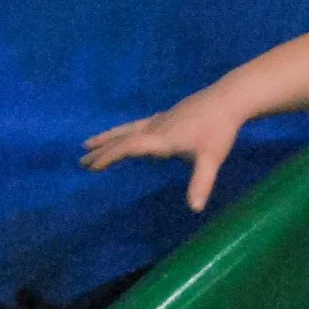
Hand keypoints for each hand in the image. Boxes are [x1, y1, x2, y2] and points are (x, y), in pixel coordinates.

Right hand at [79, 91, 245, 212]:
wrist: (228, 99)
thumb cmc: (219, 130)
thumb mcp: (211, 159)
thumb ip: (201, 183)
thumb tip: (195, 208)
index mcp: (161, 139)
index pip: (128, 147)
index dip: (109, 156)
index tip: (91, 167)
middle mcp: (155, 128)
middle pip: (121, 138)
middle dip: (101, 150)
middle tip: (81, 161)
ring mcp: (160, 120)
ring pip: (126, 129)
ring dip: (107, 137)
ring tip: (88, 142)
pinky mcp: (167, 115)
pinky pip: (137, 124)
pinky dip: (125, 131)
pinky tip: (126, 134)